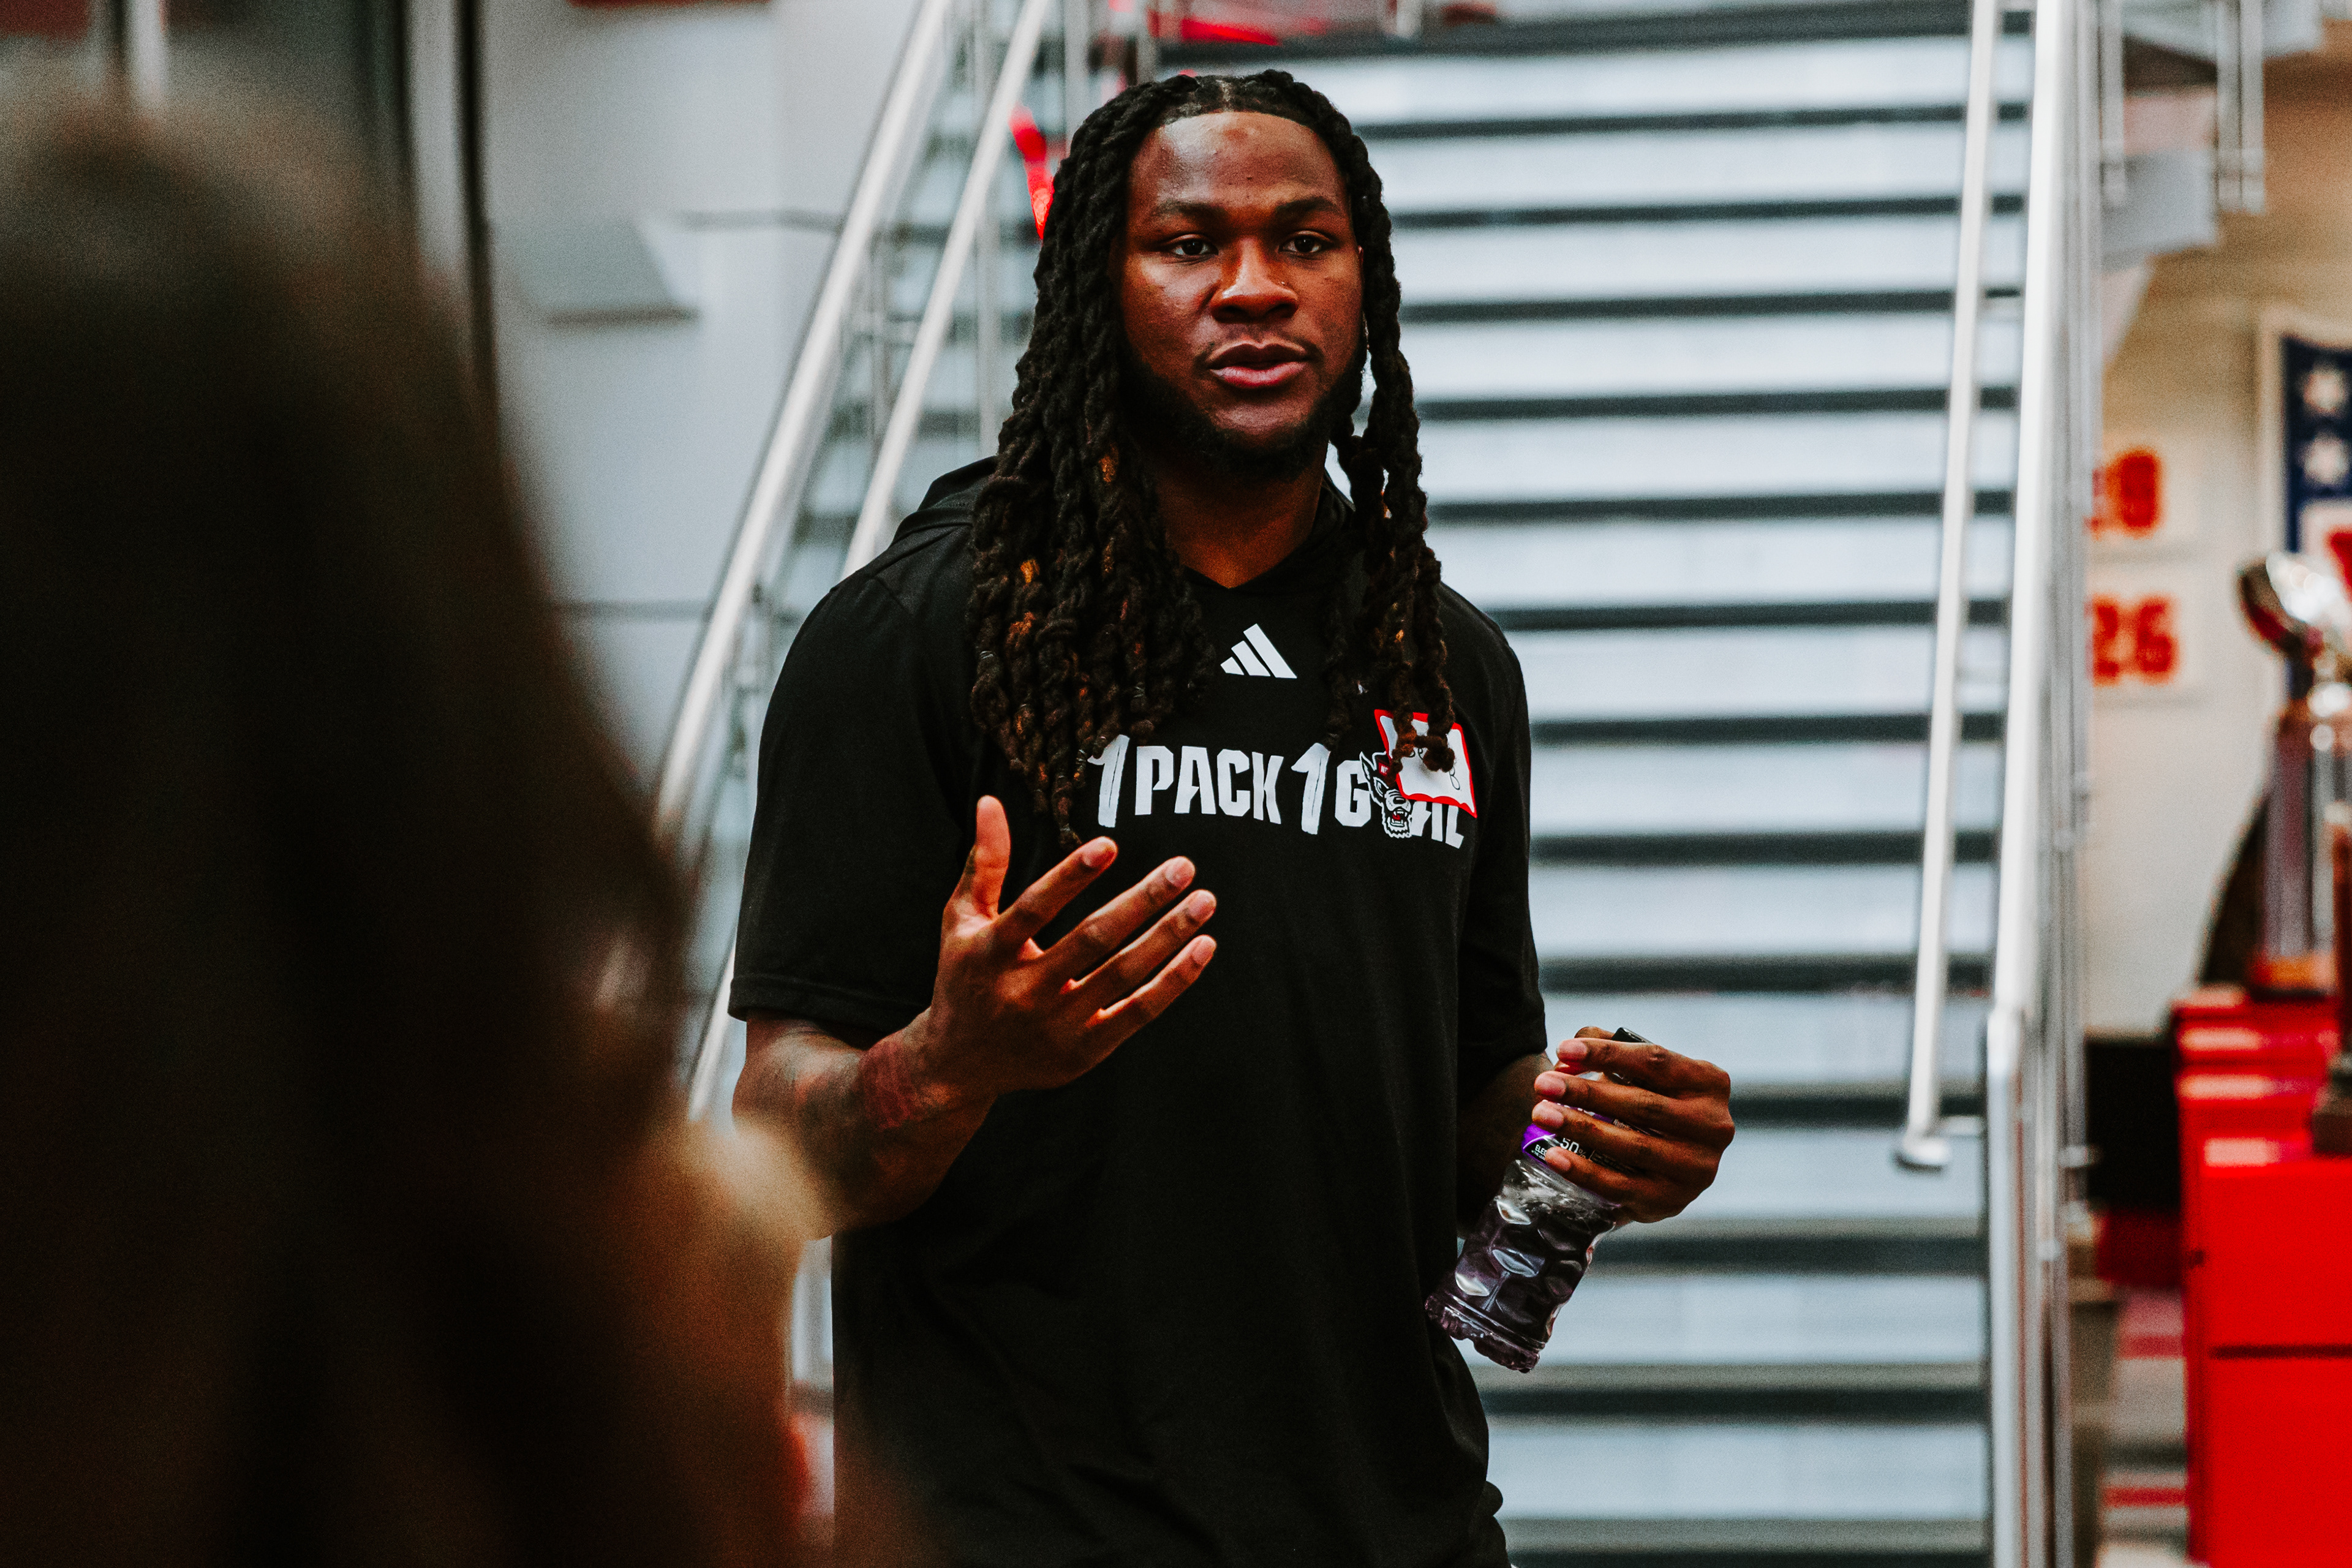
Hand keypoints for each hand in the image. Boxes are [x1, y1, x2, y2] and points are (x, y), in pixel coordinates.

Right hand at [911, 796, 1215, 1103]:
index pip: (1034, 909)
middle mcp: (1023, 992)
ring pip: (1123, 975)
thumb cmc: (965, 976)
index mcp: (989, 953)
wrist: (959, 1066)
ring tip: (1205, 900)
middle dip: (1142, 901)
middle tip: (1184, 866)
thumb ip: (983, 863)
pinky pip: (1138, 1012)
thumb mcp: (961, 920)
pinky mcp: (1084, 1051)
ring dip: (1169, 935)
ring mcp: (1057, 1025)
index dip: (1070, 877)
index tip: (1110, 844)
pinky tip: (1202, 947)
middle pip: (1092, 940)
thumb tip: (991, 800)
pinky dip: (1174, 981)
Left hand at [1529, 1026, 1732, 1222]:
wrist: (1663, 1163)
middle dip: (1586, 1093)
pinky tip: (1554, 1156)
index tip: (1563, 1049)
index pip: (1655, 1061)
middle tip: (1542, 1084)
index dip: (1607, 1053)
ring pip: (1632, 1146)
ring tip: (1541, 1114)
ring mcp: (1695, 1169)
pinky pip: (1620, 1186)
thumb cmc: (1647, 1101)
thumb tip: (1566, 1059)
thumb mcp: (1639, 1071)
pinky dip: (1583, 1171)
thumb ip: (1606, 1050)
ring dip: (1580, 1128)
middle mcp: (1713, 1126)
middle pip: (1642, 1104)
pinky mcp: (1670, 1201)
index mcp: (1710, 1083)